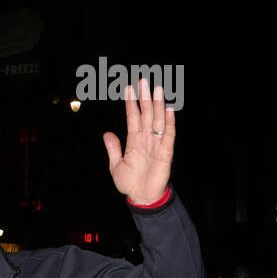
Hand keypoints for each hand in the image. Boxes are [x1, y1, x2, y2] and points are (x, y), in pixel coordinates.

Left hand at [103, 79, 174, 204]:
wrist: (141, 197)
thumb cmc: (129, 183)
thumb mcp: (116, 166)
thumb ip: (113, 149)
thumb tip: (106, 133)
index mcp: (134, 140)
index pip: (133, 116)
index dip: (131, 102)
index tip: (128, 87)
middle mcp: (146, 138)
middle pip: (146, 113)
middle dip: (144, 97)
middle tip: (143, 80)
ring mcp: (156, 143)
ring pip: (158, 120)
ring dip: (158, 105)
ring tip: (157, 89)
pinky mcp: (165, 152)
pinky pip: (168, 135)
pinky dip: (169, 123)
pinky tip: (169, 110)